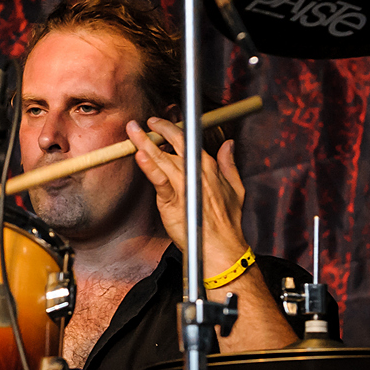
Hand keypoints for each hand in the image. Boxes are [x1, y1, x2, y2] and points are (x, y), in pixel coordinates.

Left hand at [126, 117, 249, 277]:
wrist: (220, 247)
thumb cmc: (227, 222)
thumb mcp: (236, 188)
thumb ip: (229, 164)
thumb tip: (228, 146)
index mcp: (209, 167)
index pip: (187, 140)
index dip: (171, 129)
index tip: (158, 123)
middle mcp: (195, 172)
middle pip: (173, 144)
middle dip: (158, 129)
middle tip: (143, 123)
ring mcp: (183, 184)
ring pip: (161, 158)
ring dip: (145, 143)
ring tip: (133, 131)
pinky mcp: (171, 201)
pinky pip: (158, 180)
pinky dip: (149, 167)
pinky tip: (140, 155)